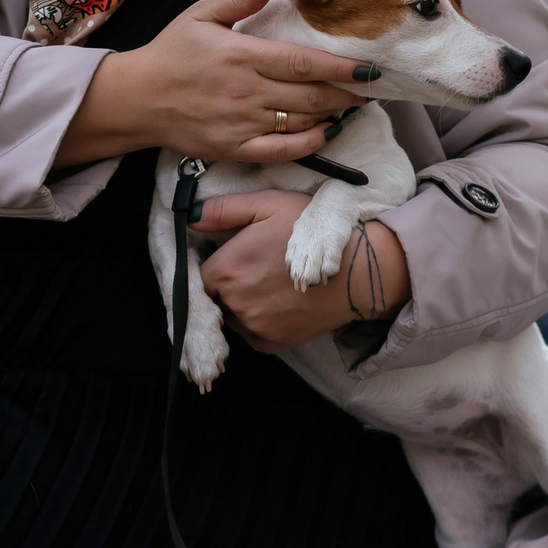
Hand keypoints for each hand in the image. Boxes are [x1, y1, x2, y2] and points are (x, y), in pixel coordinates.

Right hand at [55, 0, 376, 167]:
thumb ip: (238, 1)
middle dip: (346, 92)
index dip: (340, 66)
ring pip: (301, 122)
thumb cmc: (170, 53)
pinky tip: (327, 132)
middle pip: (310, 95)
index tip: (368, 67)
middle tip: (368, 87)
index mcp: (241, 55)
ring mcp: (241, 124)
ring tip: (352, 104)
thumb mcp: (199, 15)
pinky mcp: (235, 149)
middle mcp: (246, 91)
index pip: (302, 62)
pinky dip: (311, 143)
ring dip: (333, 114)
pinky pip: (283, 151)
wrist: (137, 99)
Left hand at [193, 190, 410, 353]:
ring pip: (234, 318)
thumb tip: (190, 215)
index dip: (213, 266)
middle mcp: (235, 303)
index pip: (198, 276)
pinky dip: (260, 325)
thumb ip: (224, 210)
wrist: (357, 270)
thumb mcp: (268, 205)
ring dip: (244, 305)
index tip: (231, 258)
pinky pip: (253, 336)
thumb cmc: (311, 232)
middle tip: (257, 268)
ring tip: (271, 286)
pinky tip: (280, 304)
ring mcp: (255, 326)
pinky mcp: (274, 342)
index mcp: (226, 270)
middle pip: (216, 298)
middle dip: (229, 285)